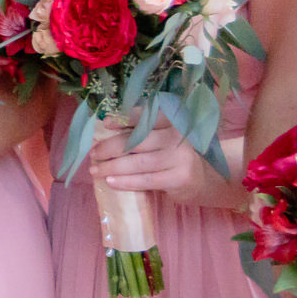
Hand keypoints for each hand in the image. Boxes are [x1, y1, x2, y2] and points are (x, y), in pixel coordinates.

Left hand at [90, 115, 222, 206]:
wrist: (203, 179)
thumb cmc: (173, 155)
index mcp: (173, 120)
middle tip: (93, 153)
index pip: (147, 116)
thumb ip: (143, 131)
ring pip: (138, 162)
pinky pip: (145, 180)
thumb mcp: (163, 137)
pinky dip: (125, 181)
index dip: (124, 118)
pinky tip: (110, 181)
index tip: (105, 123)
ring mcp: (180, 157)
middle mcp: (178, 136)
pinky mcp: (179, 178)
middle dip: (110, 147)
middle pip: (137, 140)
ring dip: (113, 166)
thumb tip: (107, 127)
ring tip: (95, 170)